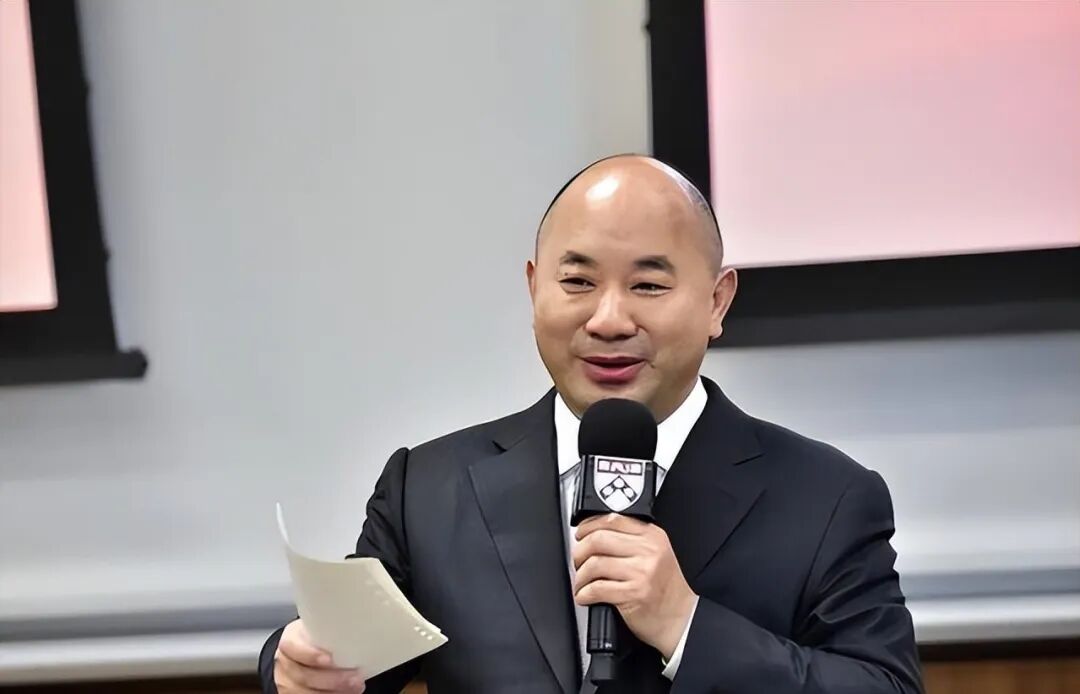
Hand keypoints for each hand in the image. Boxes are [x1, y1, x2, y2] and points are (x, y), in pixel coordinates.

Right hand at [274, 619, 365, 692]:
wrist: (304, 652)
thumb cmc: (315, 638)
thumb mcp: (318, 627)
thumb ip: (331, 627)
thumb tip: (363, 622)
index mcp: (290, 640)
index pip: (293, 647)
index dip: (311, 654)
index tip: (331, 658)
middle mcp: (285, 662)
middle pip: (304, 675)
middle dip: (332, 679)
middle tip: (355, 677)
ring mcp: (287, 681)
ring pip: (306, 691)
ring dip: (333, 691)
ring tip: (355, 687)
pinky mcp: (292, 693)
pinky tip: (344, 693)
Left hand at [573, 514, 696, 658]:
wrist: (683, 620)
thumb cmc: (667, 589)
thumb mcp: (658, 553)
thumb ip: (632, 540)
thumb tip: (595, 533)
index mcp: (652, 536)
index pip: (611, 520)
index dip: (588, 526)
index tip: (580, 534)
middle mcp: (648, 551)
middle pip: (598, 539)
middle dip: (580, 551)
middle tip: (578, 561)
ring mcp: (642, 572)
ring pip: (594, 564)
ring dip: (580, 576)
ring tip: (581, 583)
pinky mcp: (634, 594)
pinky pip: (597, 589)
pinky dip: (584, 593)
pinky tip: (585, 596)